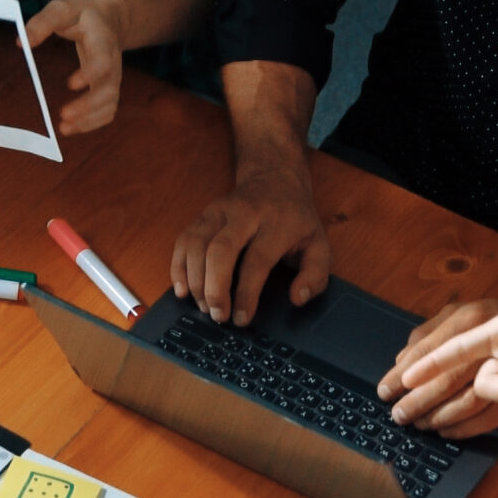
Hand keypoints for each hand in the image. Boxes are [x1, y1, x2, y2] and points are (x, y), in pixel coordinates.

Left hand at [23, 0, 123, 135]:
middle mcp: (113, 61)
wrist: (110, 19)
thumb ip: (42, 22)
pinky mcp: (109, 87)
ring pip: (109, 103)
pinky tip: (73, 127)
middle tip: (63, 115)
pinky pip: (108, 110)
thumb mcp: (62, 8)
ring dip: (90, 119)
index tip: (70, 84)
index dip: (90, 74)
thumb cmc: (81, 14)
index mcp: (102, 40)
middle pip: (108, 89)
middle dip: (88, 105)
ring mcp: (113, 77)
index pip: (103, 60)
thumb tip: (20, 42)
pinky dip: (93, 122)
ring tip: (64, 127)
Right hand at [170, 165, 330, 325]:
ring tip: (204, 307)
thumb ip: (315, 276)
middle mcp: (245, 214)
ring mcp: (220, 211)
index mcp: (276, 223)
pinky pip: (183, 240)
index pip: (257, 261)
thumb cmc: (296, 220)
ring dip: (195, 280)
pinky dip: (179, 267)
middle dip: (214, 288)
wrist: (275, 179)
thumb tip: (296, 299)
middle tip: (217, 315)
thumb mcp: (318, 245)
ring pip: (196, 244)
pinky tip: (183, 290)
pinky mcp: (203, 214)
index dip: (247, 293)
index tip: (241, 318)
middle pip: (220, 250)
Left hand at [378, 292, 497, 433]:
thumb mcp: (463, 312)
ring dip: (442, 417)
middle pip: (448, 379)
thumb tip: (402, 359)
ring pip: (469, 400)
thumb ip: (430, 333)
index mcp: (470, 318)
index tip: (385, 390)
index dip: (407, 373)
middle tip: (399, 415)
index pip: (430, 348)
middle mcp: (489, 340)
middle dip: (420, 401)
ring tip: (421, 425)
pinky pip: (494, 414)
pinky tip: (450, 431)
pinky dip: (469, 427)